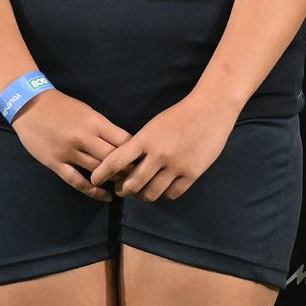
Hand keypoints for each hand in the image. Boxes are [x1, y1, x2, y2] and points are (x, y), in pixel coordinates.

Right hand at [12, 90, 130, 201]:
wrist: (30, 105)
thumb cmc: (61, 105)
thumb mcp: (86, 110)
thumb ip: (102, 126)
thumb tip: (121, 142)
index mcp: (95, 122)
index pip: (122, 140)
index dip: (135, 152)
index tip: (143, 159)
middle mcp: (84, 137)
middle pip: (113, 158)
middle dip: (127, 168)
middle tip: (137, 176)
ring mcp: (69, 152)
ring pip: (97, 171)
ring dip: (112, 179)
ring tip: (125, 187)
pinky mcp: (55, 163)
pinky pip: (77, 181)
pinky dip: (93, 191)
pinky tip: (105, 196)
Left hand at [90, 91, 236, 201]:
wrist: (211, 109)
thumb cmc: (180, 114)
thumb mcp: (155, 125)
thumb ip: (141, 145)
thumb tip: (126, 164)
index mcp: (146, 139)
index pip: (116, 161)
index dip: (102, 173)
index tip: (95, 179)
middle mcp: (158, 154)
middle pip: (132, 184)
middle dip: (123, 190)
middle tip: (122, 190)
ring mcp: (176, 166)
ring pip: (151, 193)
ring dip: (143, 196)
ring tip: (142, 192)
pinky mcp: (191, 173)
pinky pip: (172, 194)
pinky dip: (164, 194)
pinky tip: (163, 188)